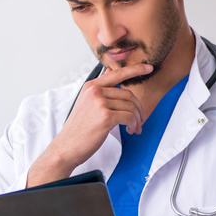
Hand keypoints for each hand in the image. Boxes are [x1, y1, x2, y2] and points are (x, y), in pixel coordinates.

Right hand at [27, 62, 151, 185]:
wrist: (67, 147)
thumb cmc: (78, 129)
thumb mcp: (85, 103)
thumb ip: (100, 90)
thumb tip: (110, 73)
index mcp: (90, 86)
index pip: (117, 74)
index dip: (135, 69)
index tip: (148, 68)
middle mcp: (95, 91)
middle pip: (128, 94)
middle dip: (138, 108)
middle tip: (139, 120)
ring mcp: (99, 103)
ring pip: (130, 107)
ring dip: (136, 119)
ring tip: (133, 128)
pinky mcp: (105, 116)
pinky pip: (129, 117)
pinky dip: (133, 124)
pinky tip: (129, 130)